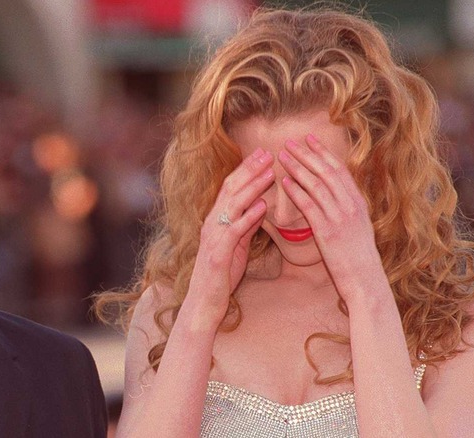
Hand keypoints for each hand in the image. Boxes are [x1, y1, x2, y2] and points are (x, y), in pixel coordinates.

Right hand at [188, 148, 274, 314]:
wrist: (204, 302)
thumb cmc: (221, 276)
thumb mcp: (237, 246)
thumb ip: (247, 226)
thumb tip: (261, 206)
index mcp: (216, 220)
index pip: (231, 187)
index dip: (246, 169)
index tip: (263, 154)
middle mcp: (211, 224)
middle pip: (230, 189)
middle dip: (250, 170)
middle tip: (268, 153)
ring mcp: (213, 237)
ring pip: (232, 205)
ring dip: (252, 187)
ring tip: (269, 172)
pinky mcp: (218, 253)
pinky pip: (234, 231)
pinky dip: (248, 217)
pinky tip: (263, 206)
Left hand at [278, 134, 385, 300]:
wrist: (365, 281)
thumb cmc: (359, 258)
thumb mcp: (359, 227)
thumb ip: (348, 209)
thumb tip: (336, 195)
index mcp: (359, 203)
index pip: (340, 170)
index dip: (323, 152)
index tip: (310, 139)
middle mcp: (351, 206)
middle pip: (327, 172)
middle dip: (307, 154)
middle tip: (290, 141)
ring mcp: (340, 218)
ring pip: (317, 185)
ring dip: (298, 168)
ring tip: (282, 156)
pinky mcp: (327, 232)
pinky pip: (309, 206)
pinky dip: (296, 192)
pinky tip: (284, 183)